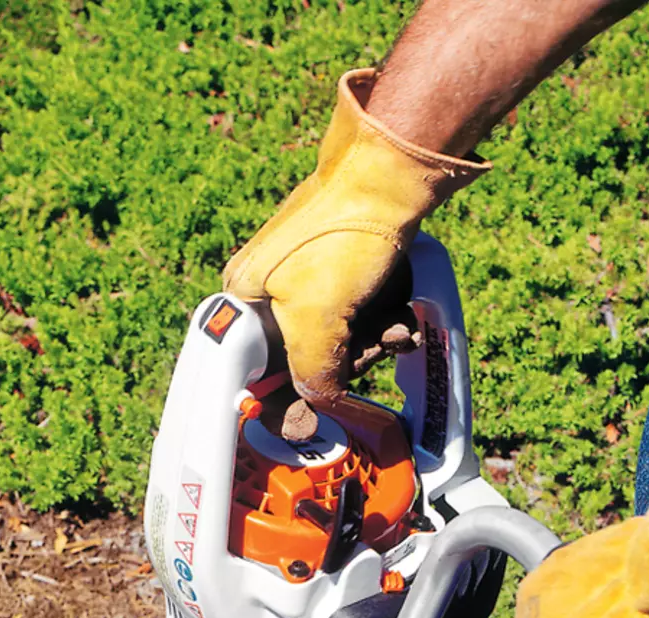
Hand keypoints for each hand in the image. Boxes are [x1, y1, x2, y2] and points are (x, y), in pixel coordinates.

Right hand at [222, 70, 486, 414]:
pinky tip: (403, 316)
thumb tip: (316, 402)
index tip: (306, 421)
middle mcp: (271, 289)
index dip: (285, 397)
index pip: (254, 371)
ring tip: (394, 325)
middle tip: (369, 344)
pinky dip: (386, 319)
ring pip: (341, 337)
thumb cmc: (345, 234)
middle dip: (348, 359)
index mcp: (245, 300)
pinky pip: (362, 312)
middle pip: (305, 357)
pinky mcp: (344, 264)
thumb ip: (311, 374)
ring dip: (375, 340)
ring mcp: (310, 275)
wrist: (394, 166)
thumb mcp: (317, 319)